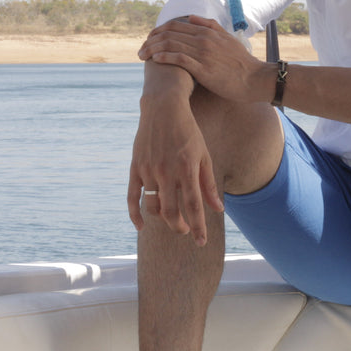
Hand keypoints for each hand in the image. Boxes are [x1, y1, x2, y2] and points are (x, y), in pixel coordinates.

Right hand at [127, 63, 222, 245]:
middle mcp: (167, 171)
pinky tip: (141, 226)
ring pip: (153, 207)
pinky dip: (135, 215)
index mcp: (187, 168)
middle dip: (180, 227)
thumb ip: (208, 184)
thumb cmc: (188, 131)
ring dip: (162, 219)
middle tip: (185, 231)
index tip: (201, 243)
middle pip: (171, 212)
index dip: (198, 228)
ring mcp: (149, 170)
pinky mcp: (136, 168)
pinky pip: (132, 197)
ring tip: (171, 220)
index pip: (194, 206)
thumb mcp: (204, 155)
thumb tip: (217, 209)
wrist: (163, 107)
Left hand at [138, 16, 272, 103]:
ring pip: (171, 44)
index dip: (158, 31)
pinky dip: (165, 57)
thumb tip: (190, 17)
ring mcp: (203, 53)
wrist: (255, 79)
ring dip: (153, 49)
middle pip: (169, 33)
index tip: (149, 39)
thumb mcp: (228, 38)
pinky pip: (179, 59)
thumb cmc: (242, 62)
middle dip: (151, 40)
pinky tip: (155, 59)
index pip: (175, 26)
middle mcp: (204, 39)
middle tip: (141, 49)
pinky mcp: (204, 68)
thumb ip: (210, 25)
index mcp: (207, 31)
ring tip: (142, 55)